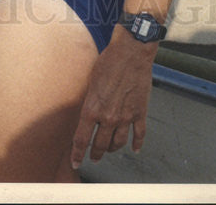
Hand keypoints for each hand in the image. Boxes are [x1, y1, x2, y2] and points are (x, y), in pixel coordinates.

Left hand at [70, 26, 155, 169]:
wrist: (131, 53)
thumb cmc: (108, 62)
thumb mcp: (90, 82)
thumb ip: (89, 102)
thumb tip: (87, 115)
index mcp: (92, 109)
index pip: (81, 139)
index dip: (77, 154)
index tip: (76, 162)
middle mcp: (108, 117)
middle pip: (100, 145)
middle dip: (95, 153)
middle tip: (93, 157)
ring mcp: (126, 117)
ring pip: (118, 143)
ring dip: (112, 149)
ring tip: (109, 150)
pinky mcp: (140, 113)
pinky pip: (139, 135)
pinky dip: (137, 144)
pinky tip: (134, 149)